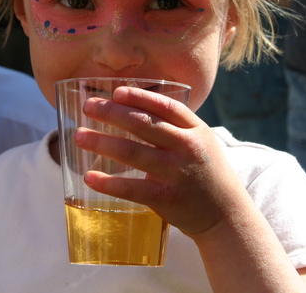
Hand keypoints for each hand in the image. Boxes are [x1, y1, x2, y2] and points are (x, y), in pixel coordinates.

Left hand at [74, 85, 231, 236]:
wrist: (226, 214)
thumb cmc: (205, 172)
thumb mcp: (200, 142)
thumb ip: (173, 127)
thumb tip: (132, 108)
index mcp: (195, 130)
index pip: (165, 107)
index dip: (139, 97)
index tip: (116, 91)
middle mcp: (186, 148)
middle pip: (144, 125)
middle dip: (112, 113)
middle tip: (88, 107)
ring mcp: (176, 173)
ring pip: (133, 152)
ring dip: (102, 142)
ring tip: (79, 137)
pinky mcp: (166, 198)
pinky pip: (132, 188)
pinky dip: (109, 183)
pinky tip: (89, 177)